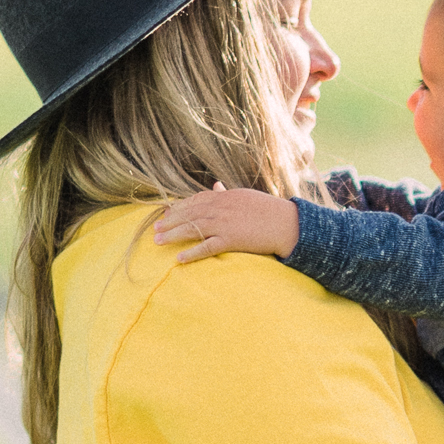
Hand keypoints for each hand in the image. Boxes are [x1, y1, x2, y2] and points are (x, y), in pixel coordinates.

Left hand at [154, 183, 300, 262]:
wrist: (288, 224)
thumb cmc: (269, 210)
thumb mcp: (246, 196)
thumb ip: (228, 194)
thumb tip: (216, 186)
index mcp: (225, 196)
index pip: (195, 200)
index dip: (179, 207)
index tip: (166, 213)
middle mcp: (221, 208)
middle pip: (189, 214)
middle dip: (170, 221)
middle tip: (154, 229)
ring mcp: (225, 223)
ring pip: (192, 229)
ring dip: (173, 235)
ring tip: (157, 241)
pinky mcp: (231, 240)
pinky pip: (207, 247)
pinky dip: (192, 253)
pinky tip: (179, 258)